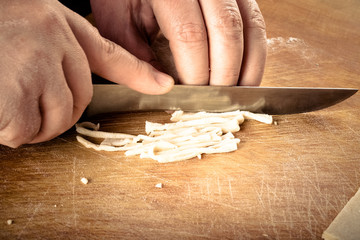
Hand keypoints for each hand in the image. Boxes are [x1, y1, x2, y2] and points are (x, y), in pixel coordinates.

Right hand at [0, 0, 173, 147]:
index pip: (110, 53)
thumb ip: (54, 54)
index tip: (164, 85)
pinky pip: (25, 129)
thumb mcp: (26, 30)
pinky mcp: (14, 91)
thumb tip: (72, 89)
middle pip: (80, 99)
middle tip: (23, 104)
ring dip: (32, 124)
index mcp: (55, 21)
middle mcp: (52, 38)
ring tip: (4, 102)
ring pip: (57, 118)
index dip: (139, 72)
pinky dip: (9, 130)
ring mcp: (35, 64)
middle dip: (56, 113)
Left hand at [90, 0, 266, 85]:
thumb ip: (136, 58)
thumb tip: (165, 88)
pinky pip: (256, 22)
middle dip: (224, 73)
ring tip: (237, 93)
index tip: (193, 95)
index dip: (196, 71)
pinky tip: (245, 73)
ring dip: (248, 66)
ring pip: (250, 26)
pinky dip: (255, 52)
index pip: (190, 34)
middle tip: (216, 100)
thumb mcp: (120, 25)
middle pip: (226, 30)